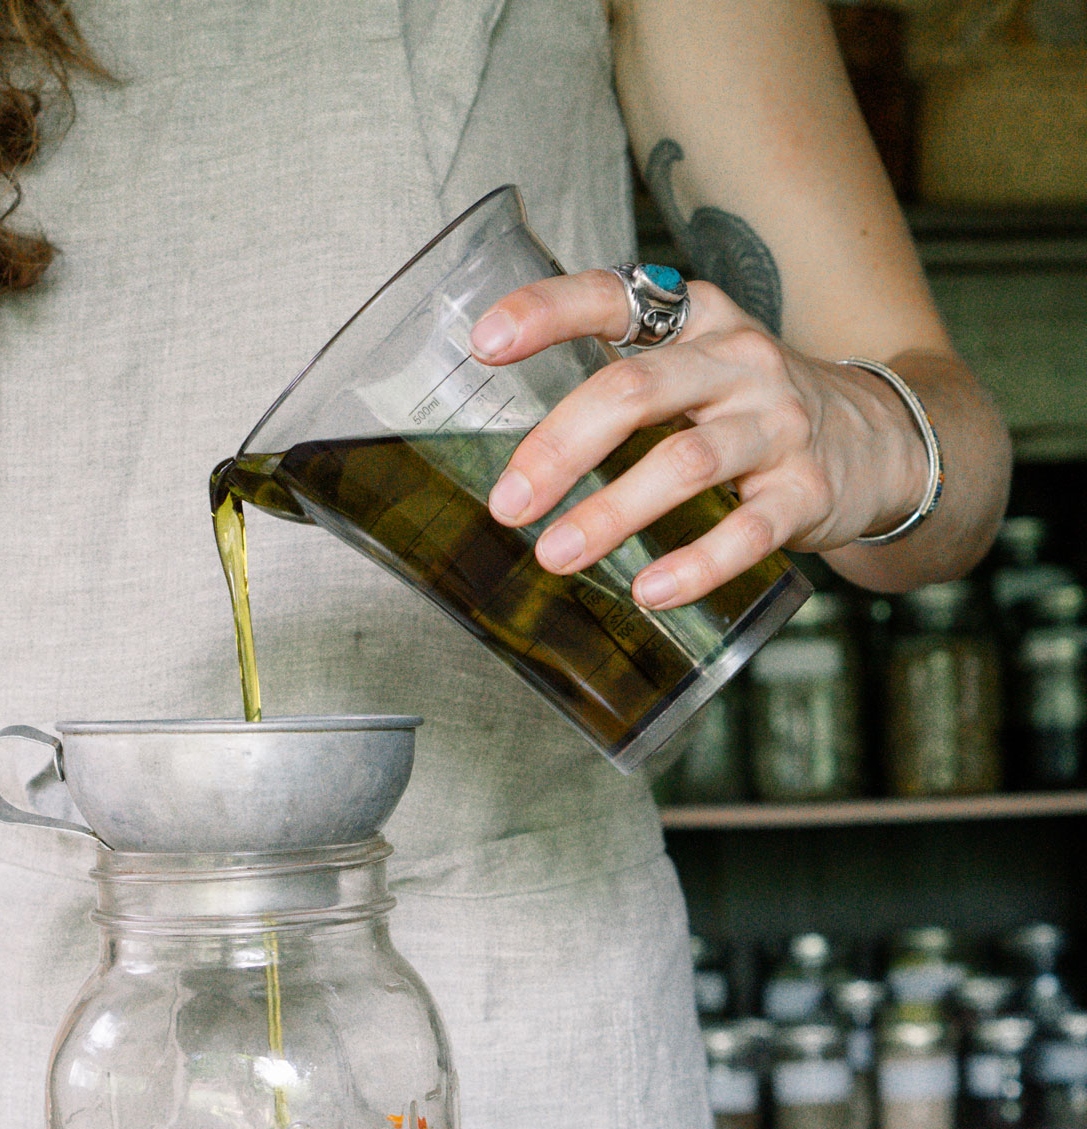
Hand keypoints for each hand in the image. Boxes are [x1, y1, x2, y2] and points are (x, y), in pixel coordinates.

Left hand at [469, 272, 930, 608]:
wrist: (882, 442)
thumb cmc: (757, 406)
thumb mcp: (699, 364)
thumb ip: (622, 377)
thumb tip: (520, 439)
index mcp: (699, 321)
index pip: (616, 296)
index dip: (548, 313)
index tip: (487, 342)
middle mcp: (738, 363)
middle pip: (638, 391)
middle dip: (561, 448)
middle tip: (508, 504)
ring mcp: (778, 426)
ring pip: (685, 462)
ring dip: (612, 512)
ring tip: (556, 554)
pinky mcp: (807, 492)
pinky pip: (748, 532)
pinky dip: (695, 565)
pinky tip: (650, 589)